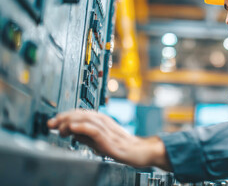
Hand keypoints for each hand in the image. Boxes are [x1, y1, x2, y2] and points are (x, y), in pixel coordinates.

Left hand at [47, 110, 170, 169]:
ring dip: (69, 122)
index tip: (53, 122)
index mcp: (101, 120)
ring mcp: (106, 129)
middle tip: (51, 124)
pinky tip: (73, 129)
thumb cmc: (122, 146)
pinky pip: (94, 129)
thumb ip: (87, 136)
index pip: (80, 113)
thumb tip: (72, 133)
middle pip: (80, 113)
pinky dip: (82, 127)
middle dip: (63, 117)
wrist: (139, 151)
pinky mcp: (108, 138)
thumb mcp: (100, 140)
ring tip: (59, 128)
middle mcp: (103, 121)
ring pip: (85, 119)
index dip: (65, 116)